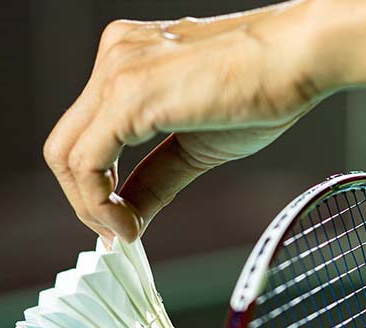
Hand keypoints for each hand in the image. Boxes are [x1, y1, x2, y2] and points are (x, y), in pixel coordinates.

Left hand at [42, 1, 329, 240]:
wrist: (301, 55)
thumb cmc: (265, 88)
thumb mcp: (197, 145)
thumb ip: (157, 177)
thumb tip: (130, 218)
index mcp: (127, 62)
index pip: (85, 136)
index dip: (94, 190)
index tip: (121, 225)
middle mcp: (114, 57)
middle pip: (64, 146)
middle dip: (84, 202)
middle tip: (116, 234)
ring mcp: (116, 70)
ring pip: (65, 156)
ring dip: (89, 207)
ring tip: (125, 232)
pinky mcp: (128, 93)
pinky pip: (86, 161)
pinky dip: (97, 203)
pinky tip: (128, 223)